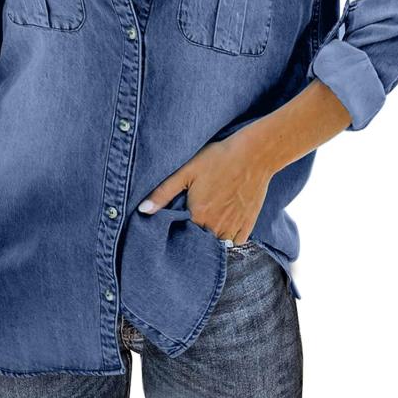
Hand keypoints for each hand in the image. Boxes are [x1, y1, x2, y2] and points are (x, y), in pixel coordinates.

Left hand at [137, 127, 274, 244]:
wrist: (255, 154)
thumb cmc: (219, 158)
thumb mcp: (186, 171)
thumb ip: (163, 193)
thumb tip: (142, 211)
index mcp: (198, 216)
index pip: (180, 233)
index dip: (178, 225)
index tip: (179, 215)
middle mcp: (216, 227)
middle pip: (199, 239)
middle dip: (194, 232)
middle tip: (196, 212)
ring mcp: (233, 228)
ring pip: (217, 242)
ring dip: (211, 235)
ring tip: (209, 217)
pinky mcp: (248, 225)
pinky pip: (235, 241)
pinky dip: (229, 235)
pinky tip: (225, 219)